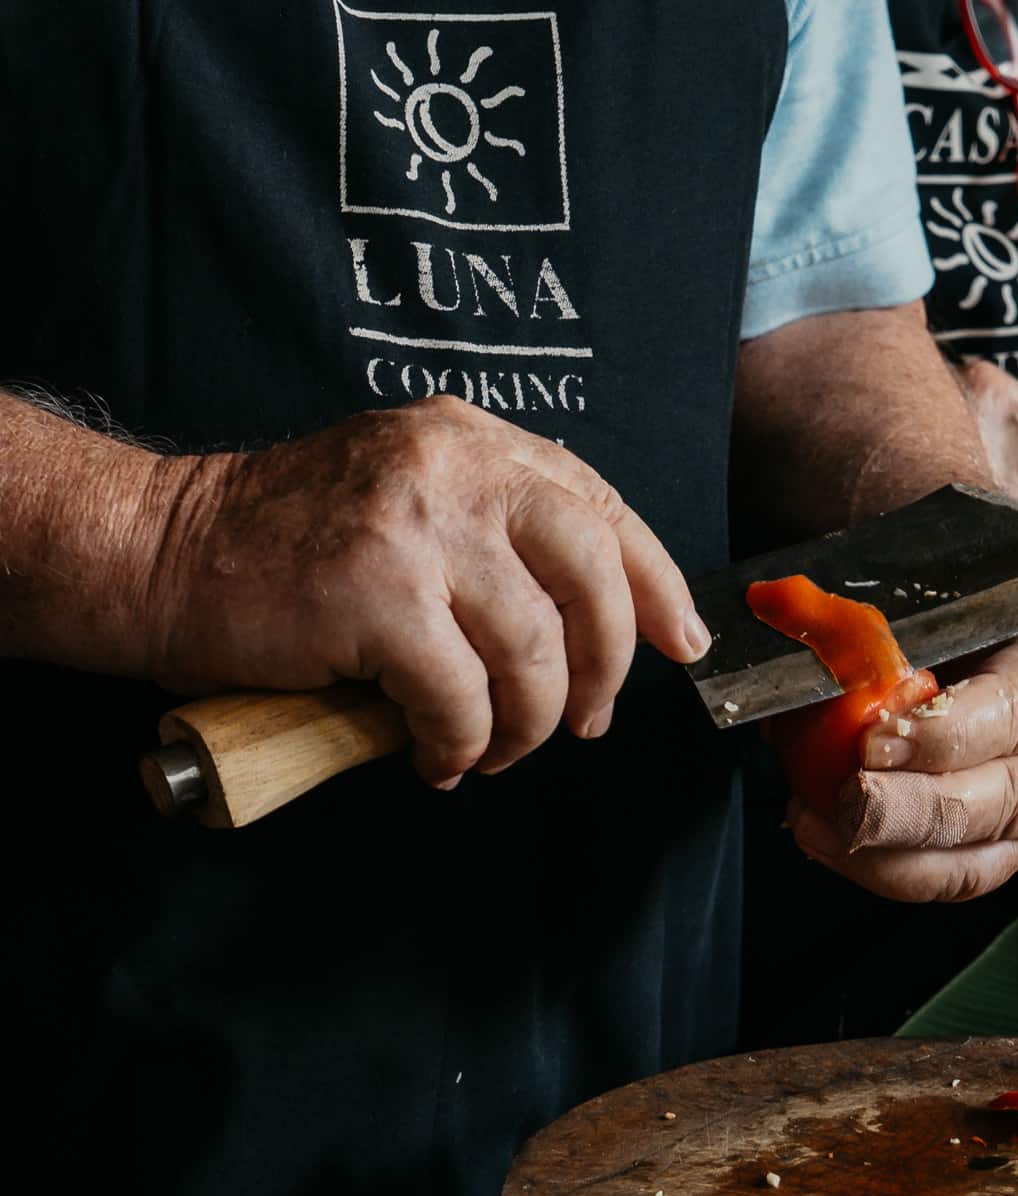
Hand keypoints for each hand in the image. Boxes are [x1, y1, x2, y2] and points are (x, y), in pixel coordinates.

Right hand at [143, 402, 708, 786]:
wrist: (158, 553)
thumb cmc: (280, 547)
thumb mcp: (404, 497)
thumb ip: (490, 530)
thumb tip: (587, 622)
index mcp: (470, 441)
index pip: (601, 503)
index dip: (653, 581)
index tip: (680, 640)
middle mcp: (454, 467)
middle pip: (593, 573)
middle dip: (605, 665)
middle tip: (584, 719)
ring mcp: (417, 527)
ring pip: (535, 650)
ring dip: (525, 723)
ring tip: (490, 749)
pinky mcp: (378, 595)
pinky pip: (464, 697)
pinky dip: (461, 744)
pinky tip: (435, 755)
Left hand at [787, 618, 1017, 902]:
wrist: (1014, 638)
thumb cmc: (974, 612)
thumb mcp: (946, 597)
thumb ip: (892, 628)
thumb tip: (807, 661)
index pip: (1011, 718)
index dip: (938, 738)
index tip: (871, 741)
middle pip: (994, 804)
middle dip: (906, 810)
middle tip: (843, 799)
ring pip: (970, 862)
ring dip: (884, 856)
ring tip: (817, 827)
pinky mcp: (1003, 850)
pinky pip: (947, 879)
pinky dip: (880, 869)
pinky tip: (826, 843)